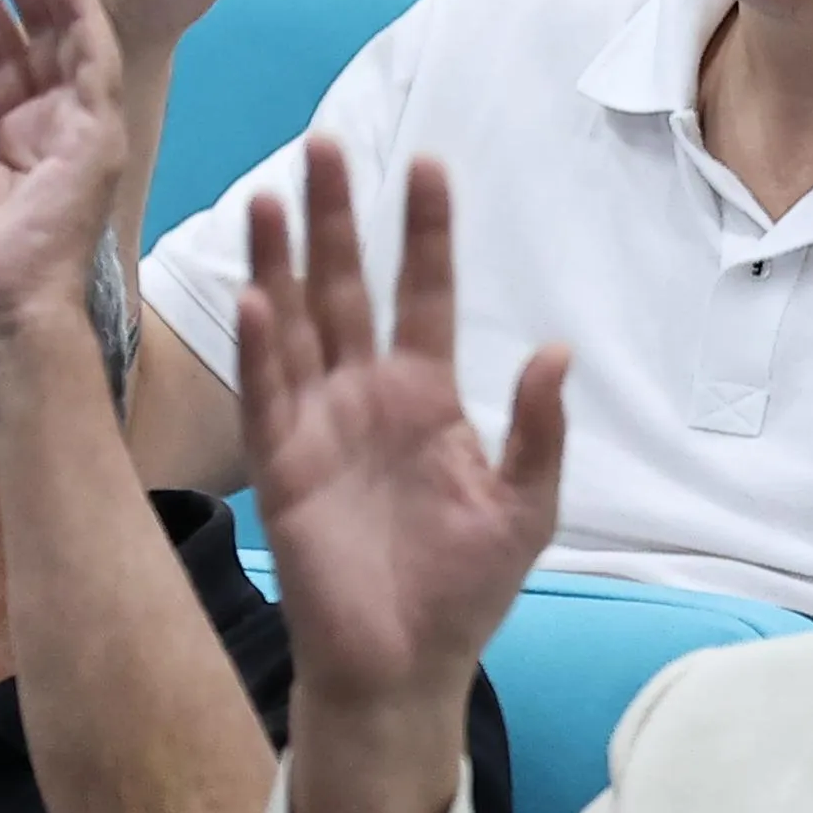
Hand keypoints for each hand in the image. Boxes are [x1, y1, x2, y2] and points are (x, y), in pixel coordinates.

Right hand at [238, 140, 566, 740]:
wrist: (404, 667)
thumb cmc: (464, 588)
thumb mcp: (524, 507)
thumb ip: (537, 430)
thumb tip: (553, 350)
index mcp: (427, 396)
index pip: (424, 293)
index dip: (426, 232)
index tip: (428, 164)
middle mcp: (366, 395)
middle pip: (347, 289)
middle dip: (337, 220)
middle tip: (327, 145)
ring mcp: (319, 426)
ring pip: (296, 325)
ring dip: (283, 264)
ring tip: (275, 197)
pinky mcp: (282, 467)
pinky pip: (270, 395)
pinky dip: (263, 348)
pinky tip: (259, 297)